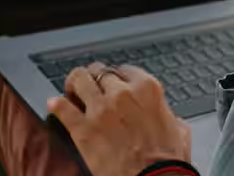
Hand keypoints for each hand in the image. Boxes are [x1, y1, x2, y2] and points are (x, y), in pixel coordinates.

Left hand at [49, 63, 191, 175]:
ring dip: (74, 85)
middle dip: (94, 79)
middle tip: (91, 88)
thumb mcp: (178, 131)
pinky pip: (61, 107)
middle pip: (99, 72)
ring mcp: (100, 109)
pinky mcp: (83, 128)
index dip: (116, 78)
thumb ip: (168, 116)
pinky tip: (55, 105)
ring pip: (78, 79)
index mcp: (147, 90)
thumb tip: (168, 117)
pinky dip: (56, 105)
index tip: (112, 84)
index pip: (124, 70)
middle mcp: (122, 94)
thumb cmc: (167, 162)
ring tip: (72, 92)